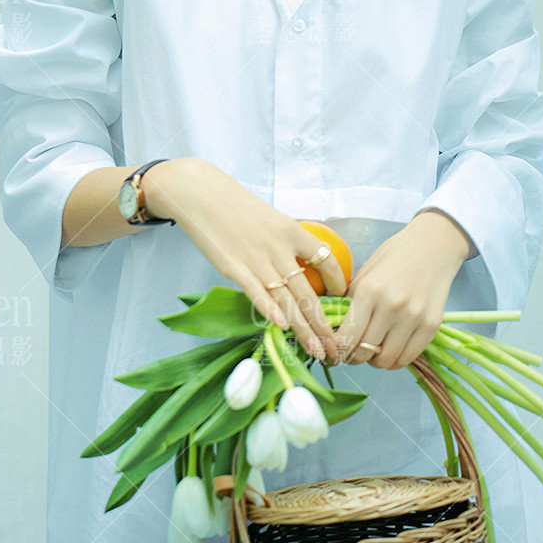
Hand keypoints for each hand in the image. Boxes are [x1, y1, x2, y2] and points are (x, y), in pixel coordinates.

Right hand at [143, 158, 347, 363]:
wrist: (200, 193)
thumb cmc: (235, 204)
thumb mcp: (269, 217)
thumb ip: (284, 241)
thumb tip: (298, 266)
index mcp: (290, 230)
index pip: (325, 258)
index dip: (337, 280)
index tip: (341, 299)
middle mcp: (277, 246)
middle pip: (307, 290)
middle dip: (322, 323)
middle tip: (335, 347)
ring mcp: (255, 258)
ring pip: (285, 299)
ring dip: (302, 328)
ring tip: (316, 350)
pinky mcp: (232, 267)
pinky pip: (255, 292)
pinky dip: (269, 309)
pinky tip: (280, 326)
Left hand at [327, 209, 471, 370]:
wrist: (432, 247)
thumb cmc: (393, 258)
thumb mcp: (364, 275)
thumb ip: (350, 303)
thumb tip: (334, 333)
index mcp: (369, 291)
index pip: (348, 337)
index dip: (339, 350)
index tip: (337, 352)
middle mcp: (391, 306)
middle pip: (364, 352)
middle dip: (354, 358)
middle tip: (353, 354)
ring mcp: (414, 317)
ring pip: (387, 360)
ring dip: (376, 362)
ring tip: (373, 352)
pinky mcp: (431, 325)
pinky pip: (408, 357)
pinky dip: (396, 360)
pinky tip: (391, 351)